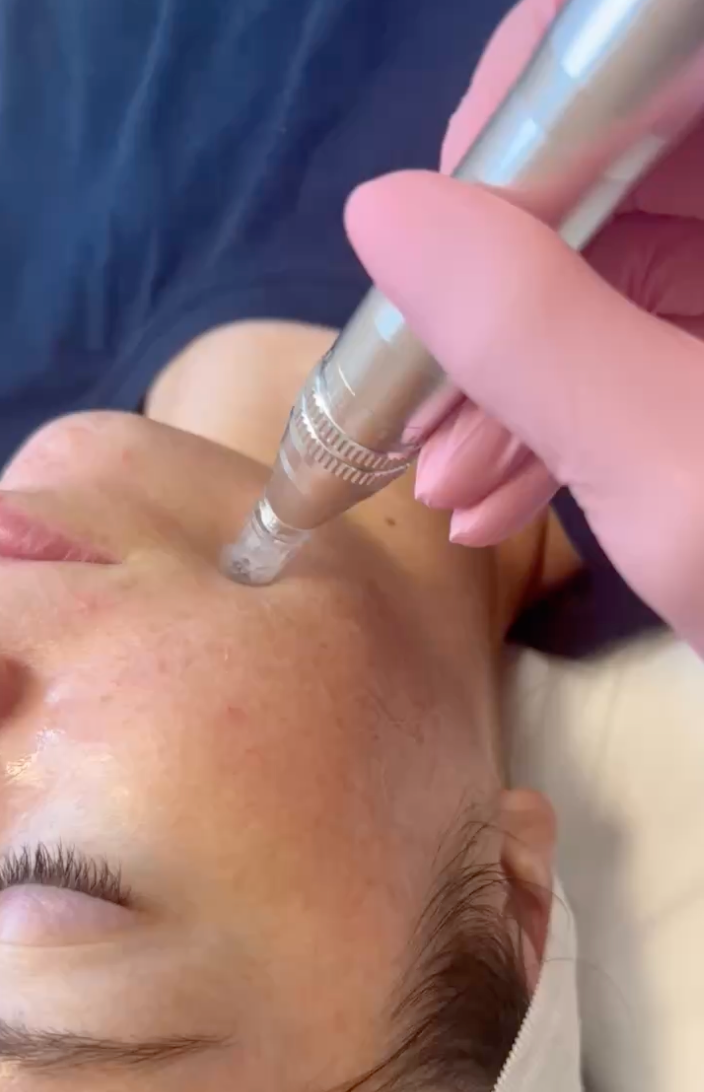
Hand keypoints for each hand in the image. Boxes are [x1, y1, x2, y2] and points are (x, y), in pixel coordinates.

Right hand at [345, 0, 703, 651]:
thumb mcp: (681, 475)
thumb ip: (532, 333)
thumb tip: (381, 213)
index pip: (632, 50)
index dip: (518, 129)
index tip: (429, 256)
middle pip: (603, 165)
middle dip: (490, 294)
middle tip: (416, 405)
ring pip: (601, 262)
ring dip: (507, 373)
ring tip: (447, 483)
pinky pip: (627, 331)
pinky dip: (555, 408)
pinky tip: (496, 490)